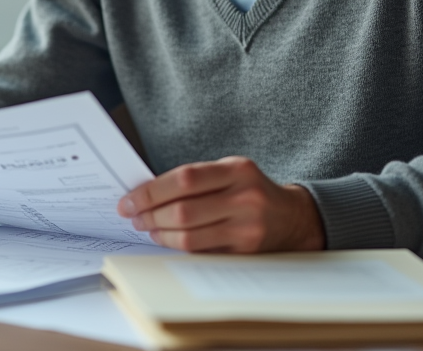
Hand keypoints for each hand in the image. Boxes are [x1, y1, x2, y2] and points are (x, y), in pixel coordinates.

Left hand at [116, 156, 325, 252]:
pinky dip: (178, 247)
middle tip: (134, 217)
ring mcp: (248, 228)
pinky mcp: (246, 252)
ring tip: (148, 228)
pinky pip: (202, 253)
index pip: (184, 179)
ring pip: (190, 237)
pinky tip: (168, 240)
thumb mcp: (230, 172)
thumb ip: (195, 179)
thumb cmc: (250, 190)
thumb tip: (146, 192)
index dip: (151, 192)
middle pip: (184, 211)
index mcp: (237, 170)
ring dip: (161, 234)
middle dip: (151, 215)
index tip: (129, 200)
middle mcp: (245, 198)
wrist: (293, 217)